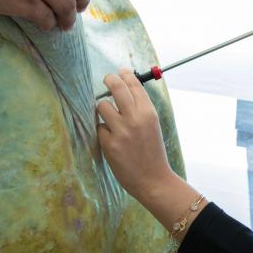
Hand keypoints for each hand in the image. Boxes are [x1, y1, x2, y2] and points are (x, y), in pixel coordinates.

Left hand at [97, 69, 175, 200]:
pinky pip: (99, 128)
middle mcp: (135, 119)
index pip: (134, 85)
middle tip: (106, 79)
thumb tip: (125, 89)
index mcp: (149, 113)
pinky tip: (112, 140)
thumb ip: (140, 109)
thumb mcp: (153, 125)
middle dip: (109, 80)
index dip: (125, 75)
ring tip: (110, 118)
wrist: (153, 180)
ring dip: (103, 109)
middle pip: (116, 88)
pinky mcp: (109, 144)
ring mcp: (121, 131)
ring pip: (102, 106)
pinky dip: (103, 131)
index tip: (120, 72)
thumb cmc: (153, 152)